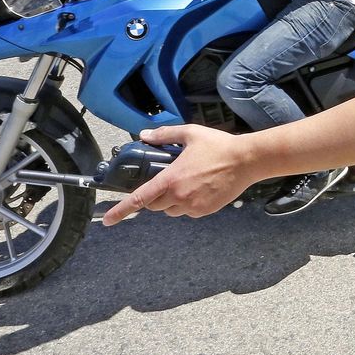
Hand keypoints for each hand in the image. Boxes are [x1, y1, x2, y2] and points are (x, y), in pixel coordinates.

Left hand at [102, 125, 258, 224]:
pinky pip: (187, 212)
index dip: (121, 210)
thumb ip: (164, 135)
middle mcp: (179, 196)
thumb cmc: (219, 146)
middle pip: (154, 205)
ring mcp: (192, 206)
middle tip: (168, 180)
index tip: (108, 220)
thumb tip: (144, 135)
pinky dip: (188, 204)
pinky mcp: (205, 211)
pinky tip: (200, 188)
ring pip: (171, 210)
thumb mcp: (190, 134)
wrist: (247, 161)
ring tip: (187, 183)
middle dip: (155, 196)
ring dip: (171, 201)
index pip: (139, 198)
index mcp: (171, 179)